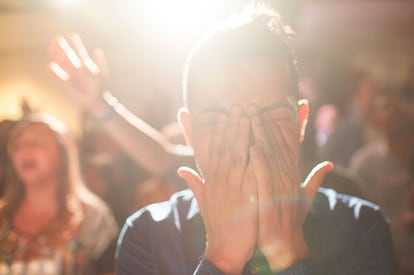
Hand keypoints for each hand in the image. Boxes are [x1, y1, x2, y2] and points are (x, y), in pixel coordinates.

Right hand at [48, 34, 108, 115]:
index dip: (76, 44)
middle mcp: (77, 67)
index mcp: (86, 63)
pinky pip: (59, 75)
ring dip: (57, 56)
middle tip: (56, 38)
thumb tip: (97, 50)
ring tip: (51, 48)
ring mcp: (71, 74)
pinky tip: (50, 66)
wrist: (97, 100)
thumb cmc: (101, 87)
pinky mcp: (66, 82)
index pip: (80, 51)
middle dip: (63, 47)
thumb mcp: (101, 74)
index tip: (71, 35)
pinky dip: (54, 71)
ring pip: (62, 63)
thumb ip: (99, 62)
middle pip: (68, 55)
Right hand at [178, 107, 256, 273]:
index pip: (213, 150)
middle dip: (233, 125)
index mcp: (211, 180)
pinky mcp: (244, 199)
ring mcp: (231, 189)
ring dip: (242, 134)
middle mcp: (219, 181)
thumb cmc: (218, 223)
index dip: (219, 131)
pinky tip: (258, 143)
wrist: (226, 249)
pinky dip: (253, 158)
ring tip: (249, 115)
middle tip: (240, 105)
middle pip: (225, 147)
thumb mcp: (203, 202)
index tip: (223, 114)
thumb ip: (195, 183)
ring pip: (236, 156)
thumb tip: (181, 169)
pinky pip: (249, 174)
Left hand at [248, 104, 332, 271]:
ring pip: (269, 155)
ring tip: (251, 115)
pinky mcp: (269, 198)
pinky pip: (263, 177)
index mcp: (291, 173)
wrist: (284, 245)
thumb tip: (329, 164)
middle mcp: (286, 176)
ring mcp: (278, 186)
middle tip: (257, 102)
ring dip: (260, 135)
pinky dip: (259, 161)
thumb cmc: (292, 219)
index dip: (288, 124)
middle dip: (267, 122)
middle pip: (277, 144)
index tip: (286, 105)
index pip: (289, 144)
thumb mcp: (306, 196)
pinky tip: (252, 146)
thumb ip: (316, 178)